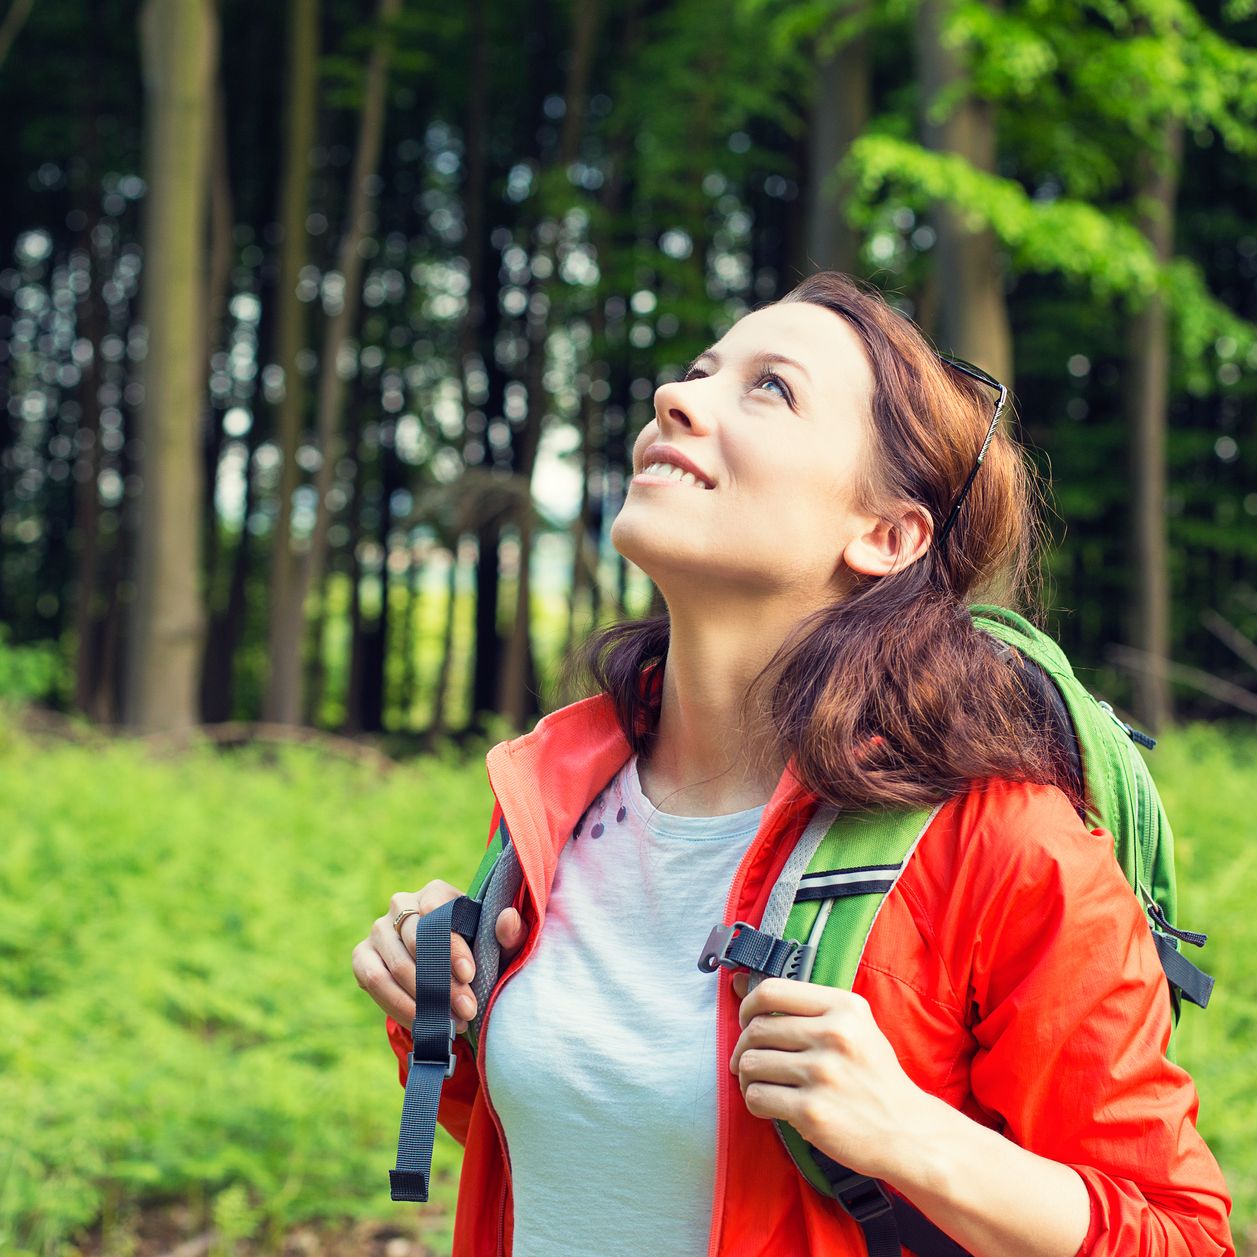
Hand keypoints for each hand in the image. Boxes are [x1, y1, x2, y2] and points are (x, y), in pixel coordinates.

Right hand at [352, 879, 526, 1033]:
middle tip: (466, 1010)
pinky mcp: (362, 956)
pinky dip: (399, 1006)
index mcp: (435, 893)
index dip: (451, 945)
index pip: (437, 910)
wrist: (445, 974)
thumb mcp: (498, 946)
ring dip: (422, 999)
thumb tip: (508, 919)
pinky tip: (423, 1022)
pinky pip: (375, 982)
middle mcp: (401, 904)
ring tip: (450, 1023)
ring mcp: (378, 930)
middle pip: (415, 940)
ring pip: (394, 965)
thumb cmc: (477, 952)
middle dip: (441, 981)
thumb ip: (511, 934)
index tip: (469, 975)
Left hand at [728, 972, 928, 1181]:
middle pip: (757, 1029)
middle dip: (744, 1046)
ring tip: (760, 1082)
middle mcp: (834, 1035)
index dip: (749, 1005)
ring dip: (747, 1075)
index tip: (748, 1021)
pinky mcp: (811, 1111)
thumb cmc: (874, 1076)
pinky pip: (756, 1096)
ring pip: (751, 1062)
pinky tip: (770, 1103)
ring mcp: (822, 1073)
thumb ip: (804, 1006)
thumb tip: (739, 983)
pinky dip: (754, 1100)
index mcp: (844, 1007)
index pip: (771, 991)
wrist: (908, 1132)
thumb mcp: (855, 1026)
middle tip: (749, 1060)